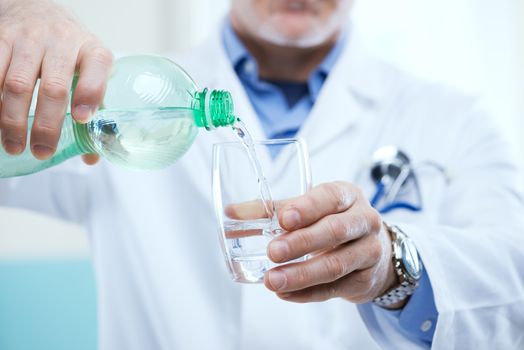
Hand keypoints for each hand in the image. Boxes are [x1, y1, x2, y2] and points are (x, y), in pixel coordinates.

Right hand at [0, 0, 112, 163]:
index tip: (81, 119)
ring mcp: (29, 39)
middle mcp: (62, 41)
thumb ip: (94, 109)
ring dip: (12, 119)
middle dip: (46, 124)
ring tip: (14, 145)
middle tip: (42, 151)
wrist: (37, 9)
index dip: (90, 94)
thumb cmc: (70, 52)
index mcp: (92, 51)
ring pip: (17, 84)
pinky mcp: (1, 39)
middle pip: (53, 87)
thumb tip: (91, 157)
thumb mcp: (90, 71)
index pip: (97, 68)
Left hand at [264, 181, 399, 305]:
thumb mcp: (310, 209)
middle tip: (272, 252)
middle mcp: (364, 220)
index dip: (307, 208)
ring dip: (301, 274)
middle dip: (301, 242)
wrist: (373, 251)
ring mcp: (369, 251)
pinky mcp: (365, 279)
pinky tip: (285, 293)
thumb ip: (272, 211)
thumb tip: (232, 212)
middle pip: (335, 231)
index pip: (330, 197)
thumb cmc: (334, 221)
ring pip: (336, 264)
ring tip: (273, 280)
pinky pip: (335, 289)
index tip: (284, 218)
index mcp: (347, 195)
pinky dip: (307, 293)